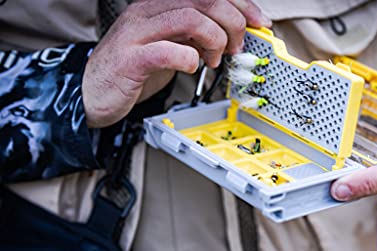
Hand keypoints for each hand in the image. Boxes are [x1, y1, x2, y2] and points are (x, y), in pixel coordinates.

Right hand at [83, 0, 270, 127]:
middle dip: (232, 23)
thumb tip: (229, 35)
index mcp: (161, 6)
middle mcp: (149, 13)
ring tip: (214, 59)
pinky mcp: (131, 59)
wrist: (92, 92)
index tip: (259, 23)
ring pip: (188, 17)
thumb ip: (196, 37)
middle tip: (235, 47)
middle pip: (203, 0)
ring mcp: (138, 34)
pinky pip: (166, 51)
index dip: (241, 5)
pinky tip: (192, 66)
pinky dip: (187, 59)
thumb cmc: (132, 70)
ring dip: (213, 39)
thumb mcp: (171, 46)